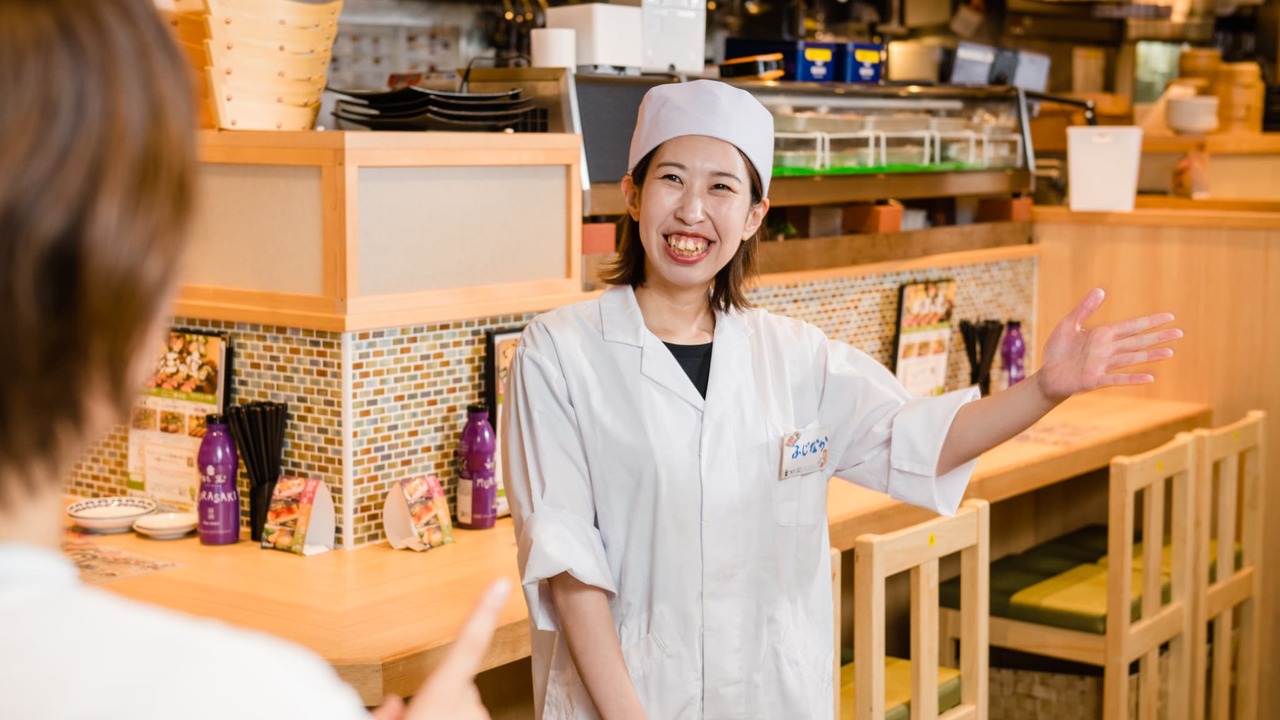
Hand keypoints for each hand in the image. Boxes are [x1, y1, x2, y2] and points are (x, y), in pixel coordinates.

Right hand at [370, 578, 511, 719]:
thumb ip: (384, 712)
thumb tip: (392, 703)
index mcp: (441, 699)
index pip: (468, 644)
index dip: (484, 612)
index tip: (501, 584)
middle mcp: (468, 706)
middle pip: (454, 683)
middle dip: (436, 695)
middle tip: (415, 716)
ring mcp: (481, 717)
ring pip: (460, 704)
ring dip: (444, 713)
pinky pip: (468, 717)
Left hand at [1035, 288, 1182, 402]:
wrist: (1048, 374)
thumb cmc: (1058, 349)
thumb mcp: (1068, 324)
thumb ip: (1084, 309)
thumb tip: (1100, 290)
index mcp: (1103, 334)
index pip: (1131, 326)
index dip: (1150, 322)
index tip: (1169, 317)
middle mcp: (1107, 349)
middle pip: (1137, 341)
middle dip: (1157, 337)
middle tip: (1179, 333)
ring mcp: (1103, 365)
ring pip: (1131, 358)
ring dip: (1150, 355)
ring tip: (1170, 352)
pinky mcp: (1095, 379)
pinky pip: (1116, 378)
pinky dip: (1132, 378)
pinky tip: (1149, 378)